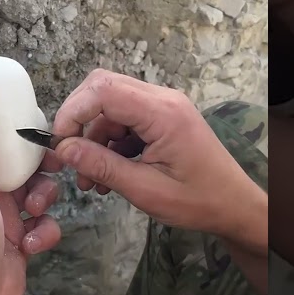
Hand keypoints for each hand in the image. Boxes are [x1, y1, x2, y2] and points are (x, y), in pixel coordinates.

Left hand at [0, 78, 62, 294]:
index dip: (12, 126)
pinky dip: (45, 230)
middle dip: (38, 166)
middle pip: (19, 162)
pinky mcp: (20, 241)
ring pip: (38, 191)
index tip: (36, 120)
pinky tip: (33, 243)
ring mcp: (1, 218)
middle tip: (52, 166)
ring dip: (44, 198)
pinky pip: (45, 223)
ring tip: (35, 211)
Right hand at [44, 69, 266, 255]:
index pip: (103, 90)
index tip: (59, 144)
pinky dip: (109, 143)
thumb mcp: (144, 189)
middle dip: (79, 121)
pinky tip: (106, 174)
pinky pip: (125, 119)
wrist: (234, 206)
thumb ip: (101, 166)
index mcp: (163, 112)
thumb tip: (63, 150)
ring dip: (94, 139)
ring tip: (89, 179)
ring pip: (111, 106)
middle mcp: (163, 99)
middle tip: (69, 156)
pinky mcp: (163, 118)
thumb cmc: (197, 201)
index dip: (73, 112)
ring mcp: (164, 106)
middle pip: (104, 88)